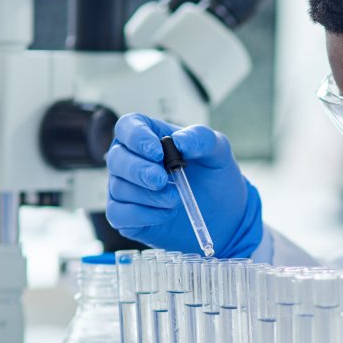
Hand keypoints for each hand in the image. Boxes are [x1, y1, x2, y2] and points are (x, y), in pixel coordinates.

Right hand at [105, 113, 262, 257]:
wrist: (224, 214)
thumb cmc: (215, 176)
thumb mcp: (217, 151)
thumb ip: (201, 138)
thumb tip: (179, 141)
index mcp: (149, 137)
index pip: (128, 127)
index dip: (136, 137)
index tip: (157, 153)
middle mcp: (131, 160)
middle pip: (117, 158)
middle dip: (138, 170)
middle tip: (161, 180)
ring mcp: (126, 189)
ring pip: (118, 188)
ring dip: (148, 196)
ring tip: (175, 199)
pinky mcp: (127, 216)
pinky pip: (119, 214)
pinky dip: (142, 215)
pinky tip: (166, 213)